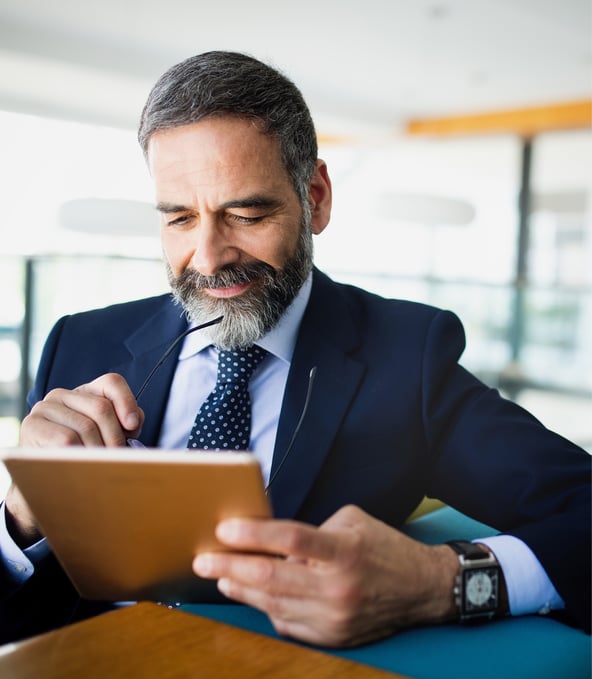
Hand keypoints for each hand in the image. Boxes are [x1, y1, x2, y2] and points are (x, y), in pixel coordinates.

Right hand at [7, 373, 142, 545]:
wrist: (41, 477)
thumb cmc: (81, 455)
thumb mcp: (106, 436)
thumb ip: (124, 424)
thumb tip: (134, 422)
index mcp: (85, 392)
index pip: (111, 382)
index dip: (127, 402)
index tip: (133, 426)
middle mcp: (62, 395)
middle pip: (101, 407)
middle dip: (115, 437)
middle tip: (117, 458)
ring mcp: (44, 408)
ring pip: (85, 426)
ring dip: (98, 451)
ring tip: (100, 466)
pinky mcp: (32, 425)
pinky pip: (66, 439)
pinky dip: (80, 455)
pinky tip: (82, 466)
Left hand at [194, 505, 457, 646]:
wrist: (421, 588)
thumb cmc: (383, 547)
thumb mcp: (351, 522)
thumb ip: (312, 530)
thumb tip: (272, 540)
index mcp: (344, 551)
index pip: (291, 538)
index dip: (253, 534)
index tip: (224, 529)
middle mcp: (338, 587)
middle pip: (272, 577)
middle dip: (230, 566)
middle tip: (203, 558)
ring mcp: (334, 618)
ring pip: (273, 604)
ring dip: (241, 589)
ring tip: (220, 576)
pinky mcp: (332, 638)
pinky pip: (287, 624)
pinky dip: (266, 609)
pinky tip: (251, 594)